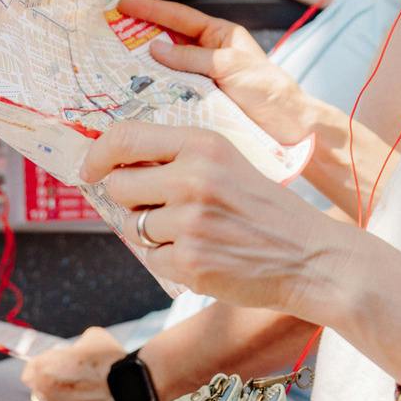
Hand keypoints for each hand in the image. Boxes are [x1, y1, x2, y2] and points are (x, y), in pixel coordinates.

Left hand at [18, 325, 128, 400]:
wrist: (133, 388)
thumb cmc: (113, 361)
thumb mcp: (91, 338)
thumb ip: (74, 347)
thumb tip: (73, 353)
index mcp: (44, 368)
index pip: (30, 371)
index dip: (44, 368)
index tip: (55, 369)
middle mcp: (43, 392)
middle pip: (39, 389)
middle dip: (53, 385)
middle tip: (75, 382)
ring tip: (84, 395)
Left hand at [82, 119, 357, 316]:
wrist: (310, 255)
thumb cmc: (263, 209)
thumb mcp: (227, 162)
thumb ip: (177, 158)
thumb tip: (113, 167)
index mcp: (202, 145)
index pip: (124, 136)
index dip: (97, 154)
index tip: (90, 169)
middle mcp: (192, 179)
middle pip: (119, 186)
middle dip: (130, 201)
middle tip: (160, 210)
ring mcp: (190, 223)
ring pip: (132, 227)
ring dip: (151, 234)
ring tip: (191, 234)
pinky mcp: (190, 263)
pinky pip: (151, 260)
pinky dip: (169, 262)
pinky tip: (202, 256)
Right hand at [117, 0, 314, 143]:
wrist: (290, 131)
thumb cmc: (270, 92)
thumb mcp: (232, 67)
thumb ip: (195, 58)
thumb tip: (154, 49)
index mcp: (218, 36)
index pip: (177, 16)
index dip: (148, 9)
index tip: (120, 3)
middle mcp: (204, 56)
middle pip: (163, 42)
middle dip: (134, 38)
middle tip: (102, 36)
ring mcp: (198, 82)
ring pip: (161, 71)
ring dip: (136, 70)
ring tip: (105, 69)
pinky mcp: (195, 107)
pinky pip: (166, 96)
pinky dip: (148, 96)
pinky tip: (126, 101)